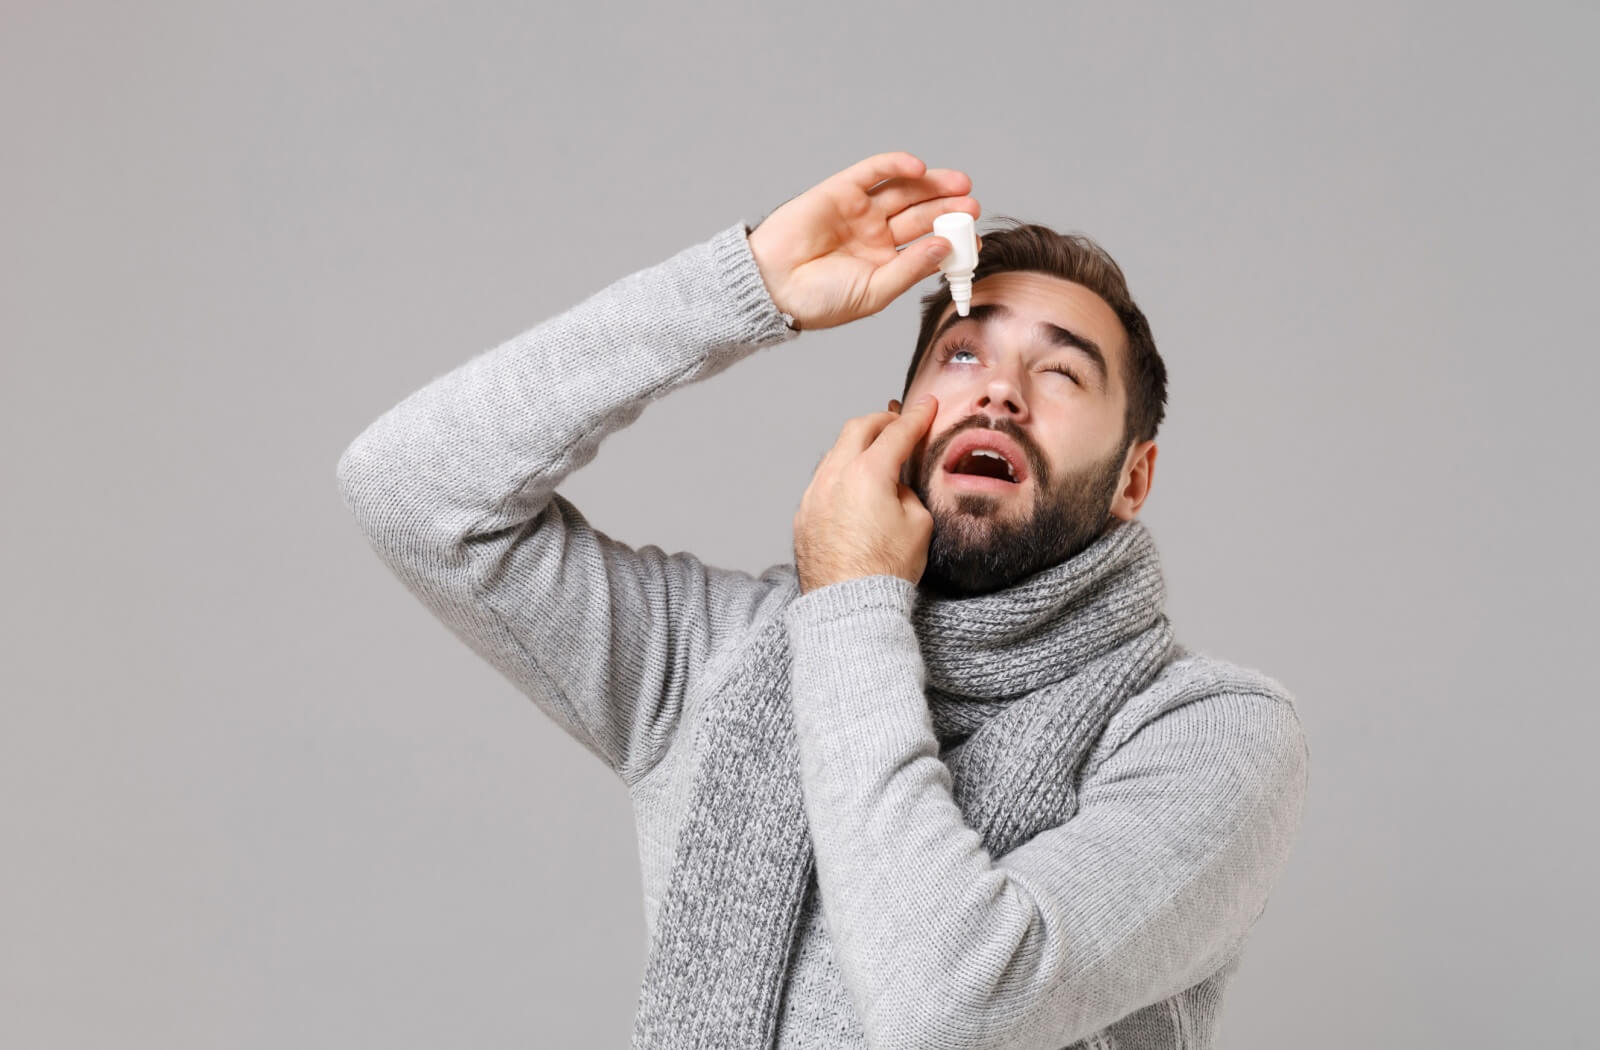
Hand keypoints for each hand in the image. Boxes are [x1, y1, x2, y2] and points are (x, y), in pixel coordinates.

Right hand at [748, 151, 981, 331]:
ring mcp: (859, 211)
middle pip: (921, 214)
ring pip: (904, 191)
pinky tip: (919, 168)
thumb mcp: (874, 293)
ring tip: (960, 187)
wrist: (772, 287)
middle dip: (949, 210)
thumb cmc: (817, 301)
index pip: (927, 245)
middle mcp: (875, 234)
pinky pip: (874, 172)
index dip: (952, 241)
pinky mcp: (841, 190)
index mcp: (884, 262)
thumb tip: (943, 247)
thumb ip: (909, 269)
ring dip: (933, 186)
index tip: (975, 243)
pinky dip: (896, 165)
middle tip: (972, 208)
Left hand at [793, 394, 939, 593]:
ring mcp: (813, 495)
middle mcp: (834, 477)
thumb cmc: (885, 571)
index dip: (916, 417)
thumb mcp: (919, 524)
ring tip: (876, 455)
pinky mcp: (803, 515)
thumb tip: (895, 485)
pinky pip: (822, 481)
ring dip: (857, 446)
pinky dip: (841, 474)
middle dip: (882, 421)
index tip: (926, 407)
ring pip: (835, 453)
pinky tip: (854, 488)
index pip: (896, 433)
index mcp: (867, 473)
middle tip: (900, 424)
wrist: (849, 606)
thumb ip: (908, 492)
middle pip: (858, 429)